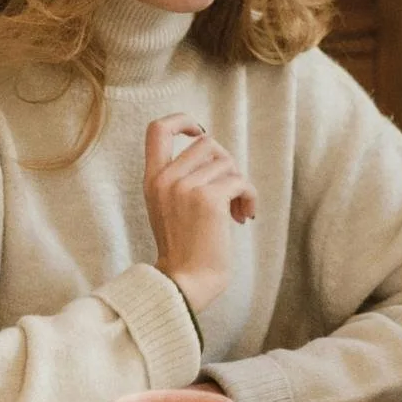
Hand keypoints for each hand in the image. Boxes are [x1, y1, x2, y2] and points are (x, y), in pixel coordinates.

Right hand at [143, 116, 257, 314]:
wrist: (185, 282)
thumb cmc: (184, 248)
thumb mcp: (169, 207)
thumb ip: (181, 177)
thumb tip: (211, 147)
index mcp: (152, 179)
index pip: (157, 129)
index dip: (183, 120)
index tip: (198, 132)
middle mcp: (165, 179)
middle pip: (207, 142)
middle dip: (226, 163)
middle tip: (230, 191)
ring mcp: (185, 188)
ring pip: (227, 162)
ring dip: (239, 185)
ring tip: (237, 210)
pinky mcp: (208, 199)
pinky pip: (240, 181)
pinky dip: (249, 197)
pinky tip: (244, 217)